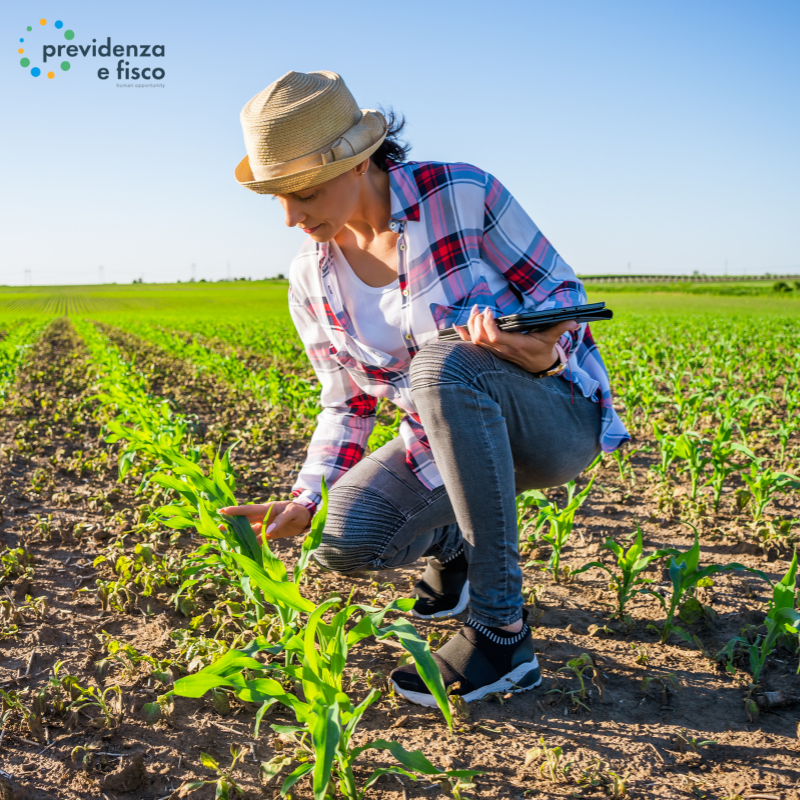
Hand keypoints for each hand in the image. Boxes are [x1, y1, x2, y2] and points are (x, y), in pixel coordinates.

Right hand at [218, 500, 311, 541]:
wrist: (307, 517)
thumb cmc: (299, 510)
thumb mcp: (292, 512)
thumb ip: (280, 520)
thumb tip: (268, 531)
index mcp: (267, 509)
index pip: (249, 509)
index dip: (236, 511)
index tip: (222, 511)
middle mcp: (263, 517)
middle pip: (244, 521)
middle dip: (231, 524)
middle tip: (218, 528)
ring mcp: (265, 526)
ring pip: (249, 532)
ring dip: (239, 538)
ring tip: (228, 545)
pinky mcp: (270, 535)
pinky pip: (258, 541)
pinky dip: (251, 546)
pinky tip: (244, 552)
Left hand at [455, 305, 578, 373]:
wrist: (539, 367)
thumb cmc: (544, 350)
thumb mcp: (552, 338)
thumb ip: (560, 328)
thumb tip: (574, 321)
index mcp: (515, 345)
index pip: (495, 336)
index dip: (488, 324)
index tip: (490, 310)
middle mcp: (502, 350)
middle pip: (481, 338)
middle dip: (477, 322)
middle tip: (480, 307)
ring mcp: (495, 352)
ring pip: (476, 341)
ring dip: (472, 325)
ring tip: (475, 310)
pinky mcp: (492, 351)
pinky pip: (474, 345)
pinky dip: (464, 336)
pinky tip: (457, 326)